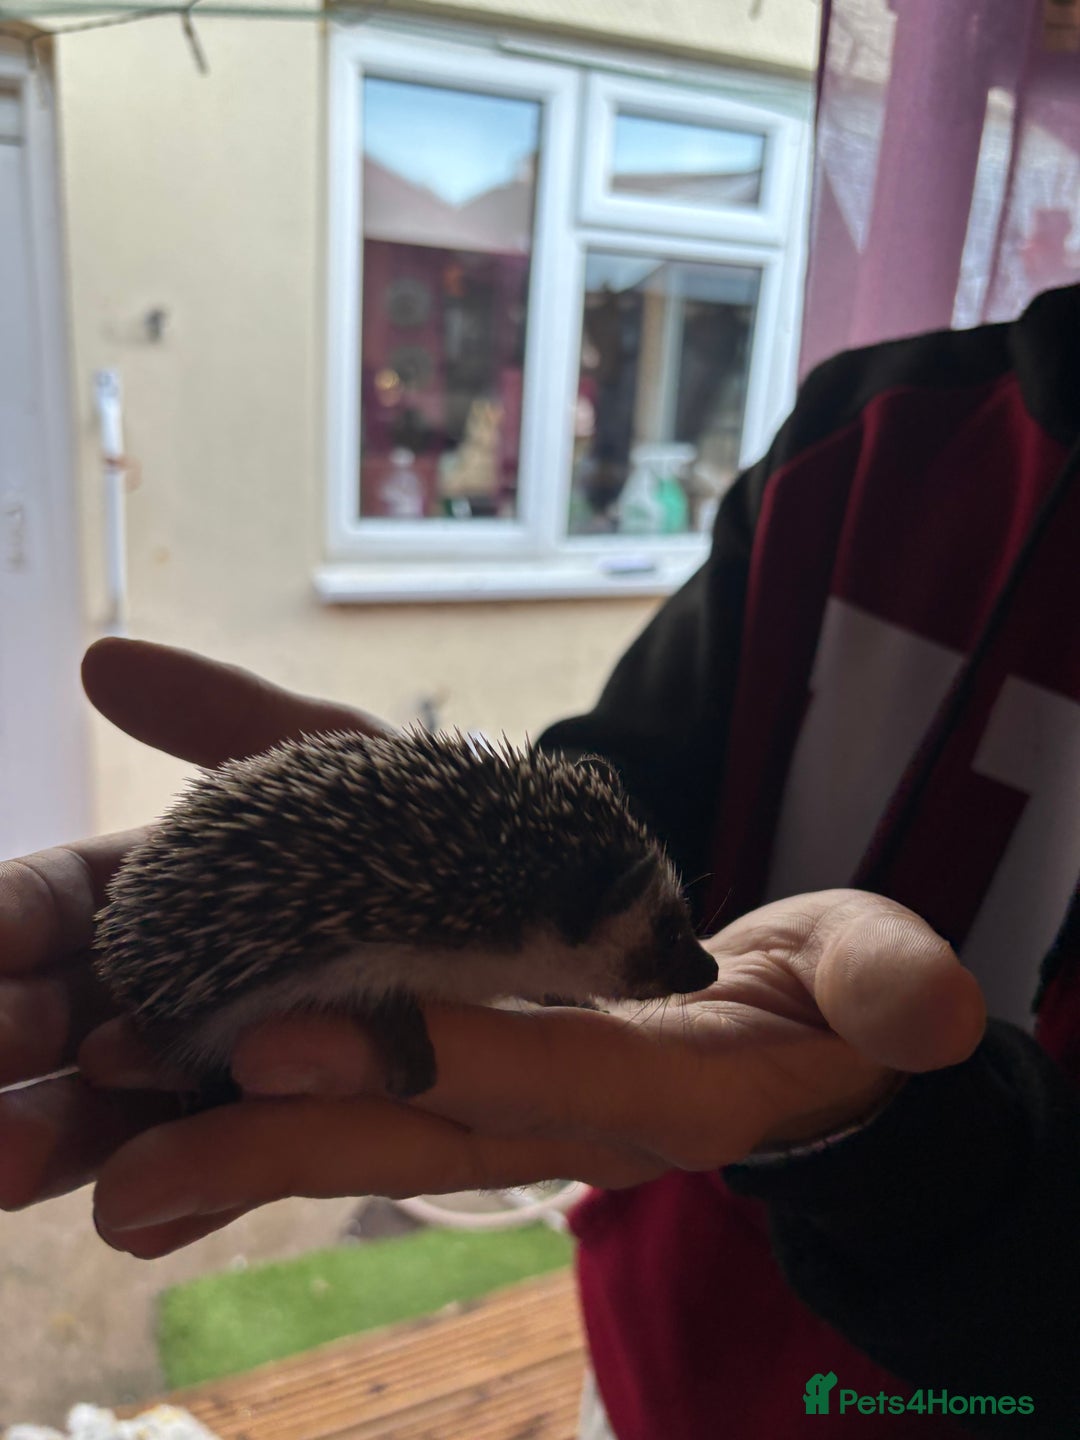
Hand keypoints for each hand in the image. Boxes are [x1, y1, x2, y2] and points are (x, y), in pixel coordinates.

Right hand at [0, 637, 385, 1212]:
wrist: (557, 904)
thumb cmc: (436, 819)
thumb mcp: (338, 758)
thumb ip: (222, 719)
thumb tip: (96, 657)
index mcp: (175, 887)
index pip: (63, 908)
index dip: (10, 925)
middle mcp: (189, 978)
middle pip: (73, 1017)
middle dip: (13, 1046)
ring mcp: (241, 1061)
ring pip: (131, 1106)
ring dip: (69, 1135)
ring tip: (12, 1163)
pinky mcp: (307, 1128)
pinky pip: (241, 1168)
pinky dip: (191, 1192)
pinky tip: (138, 1221)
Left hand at [84, 888, 985, 1257]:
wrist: (792, 1042)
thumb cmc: (830, 1005)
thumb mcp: (878, 977)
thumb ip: (894, 988)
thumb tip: (931, 1013)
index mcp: (655, 1082)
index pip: (529, 1077)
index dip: (419, 1059)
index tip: (290, 1039)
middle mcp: (556, 1102)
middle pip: (405, 1118)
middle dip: (269, 1135)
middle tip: (117, 1168)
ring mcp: (506, 1087)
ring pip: (362, 1104)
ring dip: (228, 1128)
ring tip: (91, 1158)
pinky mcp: (477, 1055)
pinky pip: (366, 1055)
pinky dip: (266, 1064)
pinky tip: (154, 1080)